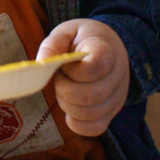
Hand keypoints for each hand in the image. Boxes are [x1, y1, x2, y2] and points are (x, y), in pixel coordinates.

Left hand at [36, 19, 129, 136]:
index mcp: (107, 50)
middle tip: (59, 79)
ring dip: (69, 106)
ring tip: (64, 90)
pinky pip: (97, 128)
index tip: (64, 64)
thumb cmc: (82, 38)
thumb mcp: (67, 31)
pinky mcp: (112, 112)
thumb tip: (41, 63)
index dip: (73, 70)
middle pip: (92, 95)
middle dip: (66, 90)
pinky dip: (78, 124)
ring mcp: (117, 96)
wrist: (108, 46)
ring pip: (93, 114)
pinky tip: (69, 111)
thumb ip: (53, 44)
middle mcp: (117, 76)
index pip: (95, 67)